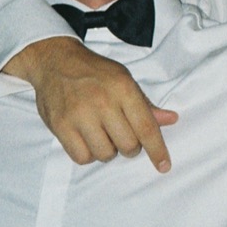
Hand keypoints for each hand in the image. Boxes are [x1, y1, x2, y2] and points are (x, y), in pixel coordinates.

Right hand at [4, 37, 178, 168]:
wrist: (55, 61)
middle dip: (130, 147)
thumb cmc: (94, 72)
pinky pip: (82, 157)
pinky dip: (88, 154)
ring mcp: (80, 115)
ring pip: (105, 154)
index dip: (157, 150)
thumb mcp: (124, 79)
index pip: (146, 127)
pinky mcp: (61, 126)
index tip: (164, 166)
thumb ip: (145, 104)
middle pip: (128, 146)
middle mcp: (103, 102)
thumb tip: (170, 120)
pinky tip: (87, 139)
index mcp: (123, 88)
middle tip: (120, 133)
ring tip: (101, 133)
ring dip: (108, 150)